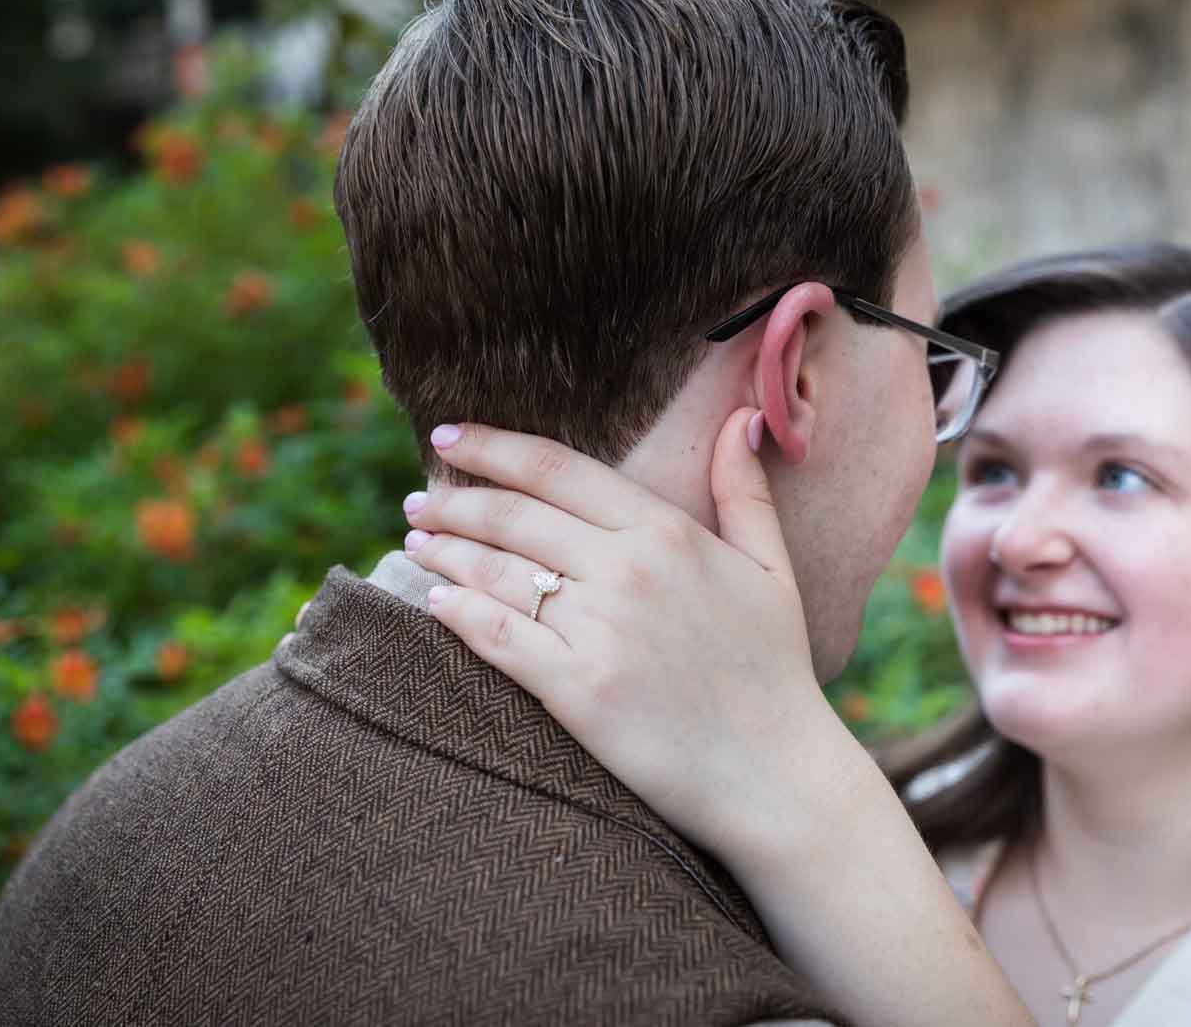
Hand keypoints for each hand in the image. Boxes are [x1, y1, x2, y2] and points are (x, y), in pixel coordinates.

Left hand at [400, 409, 847, 859]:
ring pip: (496, 573)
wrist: (774, 772)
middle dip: (454, 501)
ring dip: (446, 552)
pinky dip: (458, 614)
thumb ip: (744, 490)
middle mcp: (626, 570)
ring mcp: (599, 630)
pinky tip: (435, 602)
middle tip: (418, 499)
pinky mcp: (577, 690)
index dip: (492, 447)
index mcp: (666, 531)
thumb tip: (740, 417)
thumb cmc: (773, 667)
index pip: (556, 469)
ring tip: (416, 541)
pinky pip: (498, 637)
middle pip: (514, 516)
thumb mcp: (771, 567)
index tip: (447, 437)